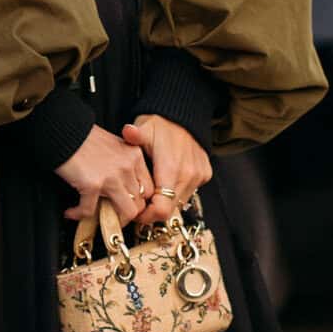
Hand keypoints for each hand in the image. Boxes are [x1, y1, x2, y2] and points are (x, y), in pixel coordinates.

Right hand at [56, 125, 152, 226]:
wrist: (63, 131)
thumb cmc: (84, 138)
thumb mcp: (115, 146)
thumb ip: (123, 164)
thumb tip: (122, 186)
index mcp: (134, 157)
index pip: (149, 189)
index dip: (139, 201)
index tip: (127, 205)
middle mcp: (127, 167)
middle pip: (140, 203)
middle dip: (125, 213)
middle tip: (111, 215)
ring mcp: (111, 177)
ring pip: (126, 212)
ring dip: (111, 219)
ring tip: (97, 216)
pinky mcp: (93, 184)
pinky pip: (90, 210)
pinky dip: (79, 214)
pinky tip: (72, 212)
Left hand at [123, 114, 212, 229]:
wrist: (183, 115)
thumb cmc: (160, 124)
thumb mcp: (144, 128)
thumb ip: (135, 136)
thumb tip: (128, 132)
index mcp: (171, 168)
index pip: (162, 209)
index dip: (147, 216)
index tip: (136, 212)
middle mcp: (188, 175)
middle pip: (170, 211)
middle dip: (153, 212)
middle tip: (141, 204)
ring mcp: (198, 176)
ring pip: (179, 204)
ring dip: (165, 202)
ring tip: (153, 192)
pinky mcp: (204, 175)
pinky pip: (188, 193)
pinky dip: (176, 193)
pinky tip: (166, 183)